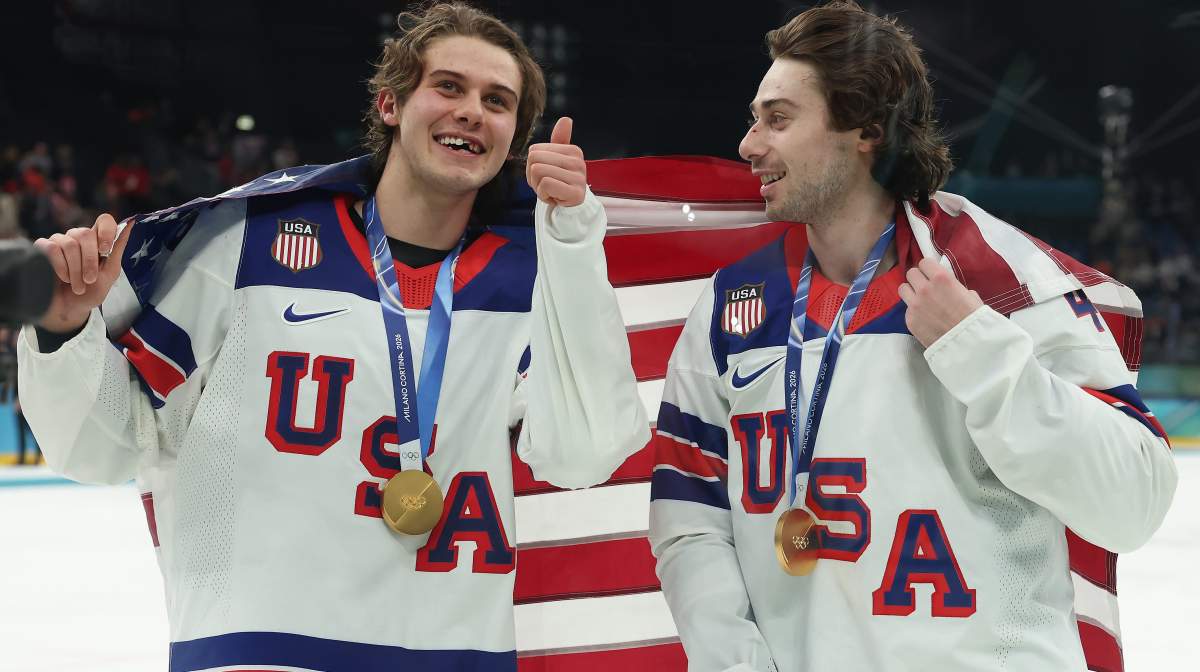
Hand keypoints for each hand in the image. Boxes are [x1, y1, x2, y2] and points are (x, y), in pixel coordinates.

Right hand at [35, 213, 132, 332]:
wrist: (69, 309)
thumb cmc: (91, 292)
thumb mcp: (109, 274)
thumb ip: (117, 250)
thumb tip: (131, 224)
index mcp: (97, 241)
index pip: (104, 221)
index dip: (106, 231)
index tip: (105, 250)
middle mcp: (78, 237)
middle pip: (85, 233)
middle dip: (89, 260)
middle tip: (90, 280)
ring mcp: (60, 241)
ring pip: (69, 243)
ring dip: (75, 269)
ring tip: (77, 286)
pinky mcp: (43, 248)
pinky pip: (51, 248)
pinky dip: (59, 266)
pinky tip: (63, 278)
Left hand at [526, 117, 586, 206]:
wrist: (571, 208)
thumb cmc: (559, 182)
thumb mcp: (557, 160)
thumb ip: (559, 140)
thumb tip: (566, 119)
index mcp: (573, 151)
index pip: (534, 150)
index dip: (532, 165)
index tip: (546, 175)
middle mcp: (578, 162)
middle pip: (535, 160)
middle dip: (534, 177)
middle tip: (546, 185)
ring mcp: (578, 178)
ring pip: (538, 172)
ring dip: (538, 187)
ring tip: (550, 191)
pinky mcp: (575, 193)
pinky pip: (545, 185)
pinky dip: (543, 195)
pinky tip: (554, 198)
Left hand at [897, 257, 983, 347]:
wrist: (967, 343)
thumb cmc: (973, 318)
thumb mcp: (970, 295)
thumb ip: (955, 287)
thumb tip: (951, 288)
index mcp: (941, 278)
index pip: (924, 262)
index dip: (928, 268)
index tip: (931, 274)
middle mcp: (924, 288)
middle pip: (911, 273)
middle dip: (918, 278)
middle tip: (925, 286)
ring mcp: (914, 305)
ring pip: (903, 288)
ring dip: (910, 291)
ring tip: (919, 299)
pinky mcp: (909, 320)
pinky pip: (907, 309)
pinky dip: (913, 311)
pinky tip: (924, 317)